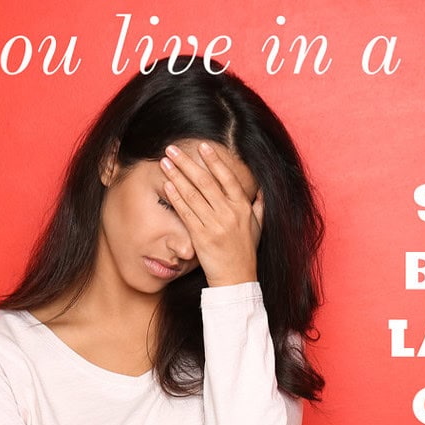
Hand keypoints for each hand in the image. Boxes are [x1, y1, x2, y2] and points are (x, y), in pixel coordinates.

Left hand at [160, 141, 263, 286]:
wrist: (236, 278)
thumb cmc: (245, 252)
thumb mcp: (258, 227)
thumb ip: (258, 206)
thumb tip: (259, 189)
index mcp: (243, 208)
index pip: (227, 178)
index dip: (214, 161)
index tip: (202, 146)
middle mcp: (229, 214)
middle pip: (205, 182)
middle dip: (187, 163)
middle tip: (172, 149)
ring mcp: (214, 225)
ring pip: (192, 195)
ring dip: (177, 176)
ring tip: (165, 162)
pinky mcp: (200, 237)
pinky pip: (186, 213)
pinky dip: (175, 198)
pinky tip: (167, 185)